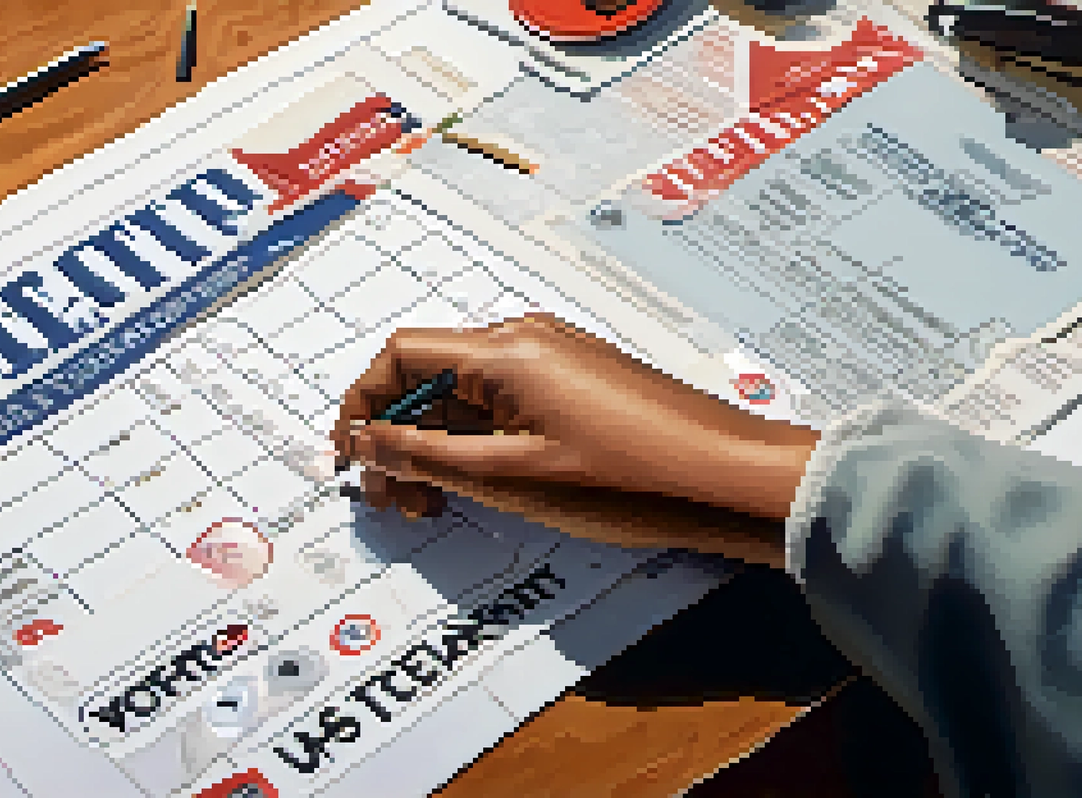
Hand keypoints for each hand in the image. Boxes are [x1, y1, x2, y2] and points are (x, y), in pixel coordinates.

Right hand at [332, 314, 819, 562]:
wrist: (730, 481)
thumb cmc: (628, 480)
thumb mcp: (509, 478)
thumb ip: (426, 456)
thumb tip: (365, 438)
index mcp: (504, 350)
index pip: (400, 356)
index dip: (362, 405)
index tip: (351, 459)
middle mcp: (525, 339)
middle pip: (431, 376)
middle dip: (398, 437)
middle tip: (395, 502)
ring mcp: (557, 359)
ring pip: (468, 395)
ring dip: (437, 446)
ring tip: (435, 506)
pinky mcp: (580, 383)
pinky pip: (506, 403)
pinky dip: (478, 443)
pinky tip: (481, 487)